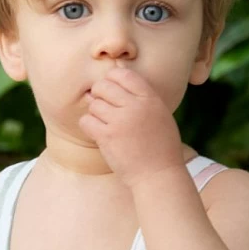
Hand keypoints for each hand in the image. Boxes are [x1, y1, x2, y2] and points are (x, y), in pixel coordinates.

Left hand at [78, 62, 185, 188]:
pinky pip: (87, 121)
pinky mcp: (107, 137)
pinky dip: (88, 125)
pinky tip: (97, 132)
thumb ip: (143, 99)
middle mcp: (135, 106)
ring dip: (95, 113)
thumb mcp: (160, 115)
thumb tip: (120, 81)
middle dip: (99, 94)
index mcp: (150, 99)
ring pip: (94, 104)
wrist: (158, 175)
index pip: (123, 74)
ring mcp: (120, 121)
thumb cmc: (161, 148)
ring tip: (104, 124)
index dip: (112, 79)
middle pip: (104, 86)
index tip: (111, 90)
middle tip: (103, 107)